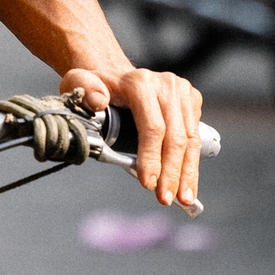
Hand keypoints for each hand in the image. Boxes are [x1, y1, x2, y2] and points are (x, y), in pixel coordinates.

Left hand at [62, 65, 203, 208]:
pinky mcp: (192, 100)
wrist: (115, 74)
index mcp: (140, 83)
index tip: (148, 184)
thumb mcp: (79, 83)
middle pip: (175, 136)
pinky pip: (195, 137)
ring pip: (190, 139)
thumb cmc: (95, 86)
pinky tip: (187, 184)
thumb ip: (83, 88)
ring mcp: (182, 91)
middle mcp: (166, 85)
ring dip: (187, 173)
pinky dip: (191, 163)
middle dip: (171, 172)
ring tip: (183, 199)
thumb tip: (98, 101)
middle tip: (165, 199)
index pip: (153, 127)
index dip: (152, 158)